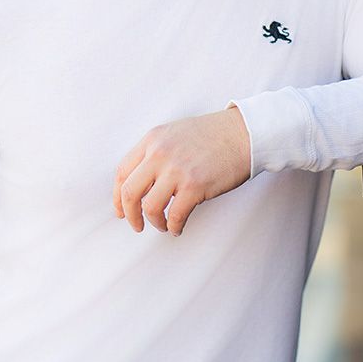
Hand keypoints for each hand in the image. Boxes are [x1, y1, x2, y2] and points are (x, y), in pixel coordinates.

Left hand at [114, 107, 250, 235]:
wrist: (245, 133)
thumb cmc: (213, 135)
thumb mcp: (174, 134)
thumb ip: (155, 153)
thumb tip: (141, 184)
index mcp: (152, 140)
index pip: (122, 172)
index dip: (117, 196)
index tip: (121, 210)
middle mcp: (159, 154)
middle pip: (129, 192)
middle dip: (130, 215)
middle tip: (136, 225)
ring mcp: (177, 170)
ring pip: (150, 207)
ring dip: (154, 222)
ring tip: (163, 225)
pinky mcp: (195, 186)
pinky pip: (175, 215)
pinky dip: (174, 226)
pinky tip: (178, 228)